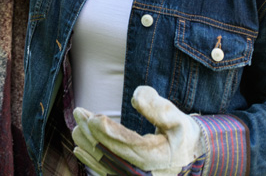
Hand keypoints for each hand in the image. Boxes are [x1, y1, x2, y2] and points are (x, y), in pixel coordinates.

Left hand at [72, 86, 205, 175]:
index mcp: (160, 157)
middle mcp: (147, 173)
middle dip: (94, 133)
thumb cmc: (181, 132)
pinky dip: (92, 161)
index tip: (95, 118)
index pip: (133, 147)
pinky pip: (107, 172)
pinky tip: (79, 148)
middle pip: (115, 155)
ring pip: (107, 164)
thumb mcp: (177, 117)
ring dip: (89, 144)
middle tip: (79, 113)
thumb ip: (159, 108)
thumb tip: (137, 97)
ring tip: (76, 124)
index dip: (112, 133)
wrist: (188, 154)